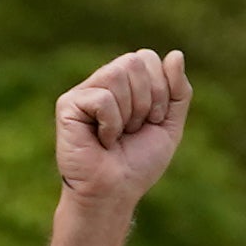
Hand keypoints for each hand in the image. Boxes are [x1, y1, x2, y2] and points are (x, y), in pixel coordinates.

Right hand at [50, 49, 190, 214]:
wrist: (116, 192)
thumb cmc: (138, 163)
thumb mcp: (168, 124)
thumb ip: (178, 90)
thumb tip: (176, 53)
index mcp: (125, 83)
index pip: (147, 58)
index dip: (159, 90)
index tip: (151, 121)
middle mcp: (102, 82)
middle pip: (134, 61)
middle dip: (145, 100)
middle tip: (133, 129)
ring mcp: (83, 92)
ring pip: (118, 74)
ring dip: (128, 113)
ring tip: (116, 135)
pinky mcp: (67, 106)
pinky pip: (103, 97)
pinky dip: (111, 123)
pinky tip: (101, 140)